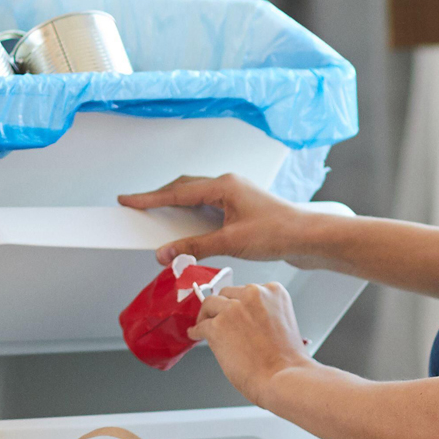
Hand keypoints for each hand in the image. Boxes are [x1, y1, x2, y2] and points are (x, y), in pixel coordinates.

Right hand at [117, 173, 307, 264]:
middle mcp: (228, 186)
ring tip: (156, 220)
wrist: (310, 238)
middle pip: (184, 189)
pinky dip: (192, 218)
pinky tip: (187, 231)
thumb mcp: (231, 242)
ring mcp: (235, 196)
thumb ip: (195, 247)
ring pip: (196, 198)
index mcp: (224, 186)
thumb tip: (165, 253)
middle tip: (137, 207)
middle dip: (160, 198)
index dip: (150, 197)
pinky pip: (208, 209)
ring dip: (176, 208)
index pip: (178, 191)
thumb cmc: (280, 233)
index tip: (128, 199)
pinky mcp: (241, 209)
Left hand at [193, 281, 311, 398]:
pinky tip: (196, 334)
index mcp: (273, 292)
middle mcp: (253, 294)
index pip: (247, 291)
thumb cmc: (286, 360)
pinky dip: (197, 331)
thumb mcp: (282, 323)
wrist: (283, 378)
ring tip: (204, 325)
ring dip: (207, 316)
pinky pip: (200, 325)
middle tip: (219, 319)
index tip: (234, 311)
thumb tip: (241, 319)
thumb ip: (262, 314)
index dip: (238, 303)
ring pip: (210, 304)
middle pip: (227, 295)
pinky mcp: (217, 326)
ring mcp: (233, 309)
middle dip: (222, 307)